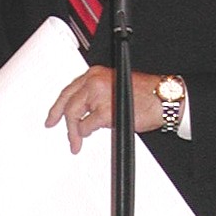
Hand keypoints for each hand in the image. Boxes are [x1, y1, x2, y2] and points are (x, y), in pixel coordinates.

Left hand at [45, 67, 164, 152]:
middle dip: (60, 119)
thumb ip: (96, 93)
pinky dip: (86, 132)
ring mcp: (98, 96)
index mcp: (95, 74)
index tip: (52, 116)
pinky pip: (86, 126)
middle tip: (54, 128)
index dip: (58, 105)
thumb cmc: (146, 94)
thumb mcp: (115, 86)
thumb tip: (83, 109)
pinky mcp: (104, 112)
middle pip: (68, 102)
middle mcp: (94, 81)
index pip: (69, 89)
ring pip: (74, 115)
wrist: (162, 98)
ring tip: (76, 141)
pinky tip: (89, 134)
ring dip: (74, 131)